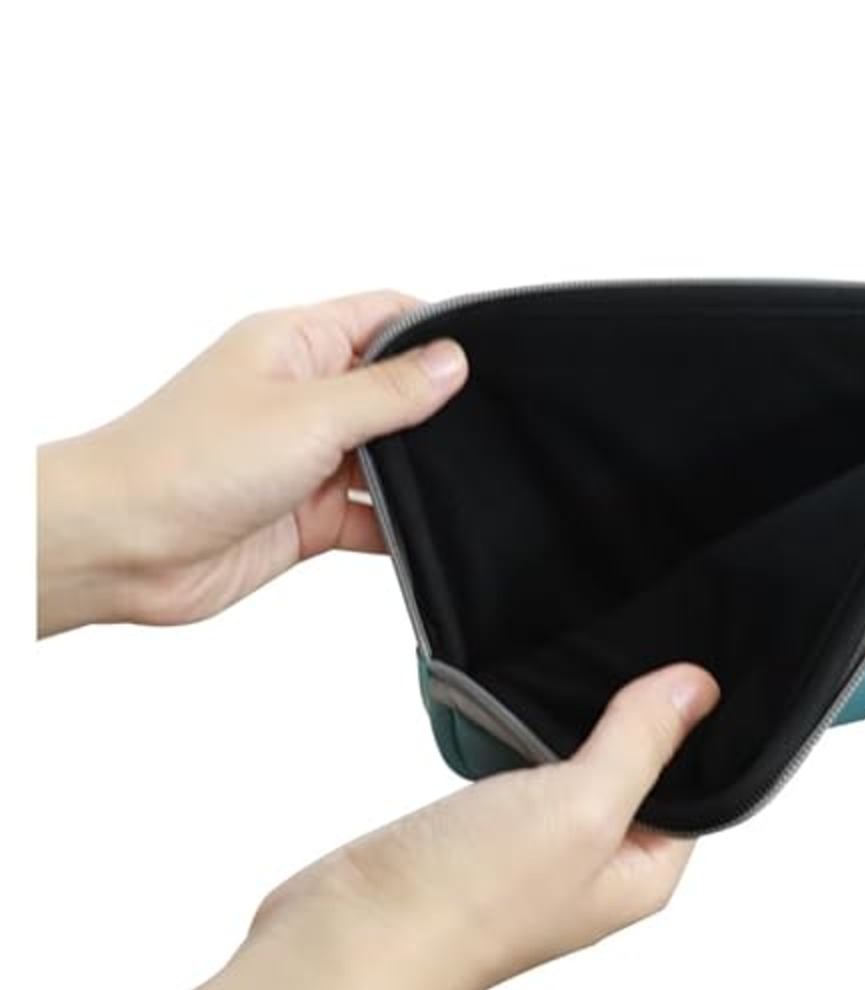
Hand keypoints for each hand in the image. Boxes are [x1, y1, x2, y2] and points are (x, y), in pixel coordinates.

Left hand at [37, 291, 466, 634]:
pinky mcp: (306, 515)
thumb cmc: (187, 461)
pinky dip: (397, 528)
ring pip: (387, 460)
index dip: (436, 331)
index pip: (384, 317)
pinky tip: (425, 535)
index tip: (489, 356)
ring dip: (417, 476)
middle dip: (436, 412)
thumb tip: (451, 361)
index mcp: (296, 345)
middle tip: (490, 430)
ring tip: (464, 485)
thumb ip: (387, 391)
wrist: (124, 546)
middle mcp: (304, 397)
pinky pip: (370, 517)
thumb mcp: (309, 413)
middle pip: (393, 392)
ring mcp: (305, 459)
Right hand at [101, 664, 720, 989]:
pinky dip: (531, 733)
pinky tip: (526, 700)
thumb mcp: (581, 807)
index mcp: (641, 874)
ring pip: (581, 764)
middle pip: (642, 772)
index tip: (694, 665)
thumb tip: (696, 690)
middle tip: (639, 648)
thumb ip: (640, 745)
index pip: (700, 787)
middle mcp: (595, 864)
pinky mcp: (485, 828)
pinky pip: (527, 767)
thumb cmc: (466, 902)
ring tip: (584, 663)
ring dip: (581, 721)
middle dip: (640, 715)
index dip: (697, 728)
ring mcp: (538, 847)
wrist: (347, 934)